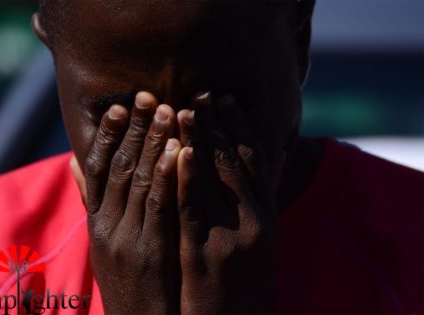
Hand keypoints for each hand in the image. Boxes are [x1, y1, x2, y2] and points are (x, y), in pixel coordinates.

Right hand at [73, 91, 180, 314]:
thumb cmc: (127, 281)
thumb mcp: (103, 242)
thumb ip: (91, 201)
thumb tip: (72, 161)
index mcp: (95, 221)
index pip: (97, 168)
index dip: (108, 134)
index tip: (122, 105)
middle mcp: (104, 225)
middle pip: (118, 166)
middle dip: (135, 129)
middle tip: (151, 95)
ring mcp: (125, 238)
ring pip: (137, 181)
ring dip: (152, 143)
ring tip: (168, 111)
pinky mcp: (148, 253)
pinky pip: (157, 207)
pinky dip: (165, 175)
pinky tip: (178, 150)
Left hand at [176, 94, 276, 313]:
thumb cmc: (244, 287)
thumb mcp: (256, 245)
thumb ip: (248, 209)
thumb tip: (236, 176)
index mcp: (267, 217)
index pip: (254, 161)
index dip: (239, 126)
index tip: (224, 98)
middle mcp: (254, 221)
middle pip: (234, 162)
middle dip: (216, 124)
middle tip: (200, 93)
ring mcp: (230, 237)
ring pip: (213, 180)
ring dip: (198, 141)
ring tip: (183, 109)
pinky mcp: (204, 255)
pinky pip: (193, 210)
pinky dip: (186, 178)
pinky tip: (177, 152)